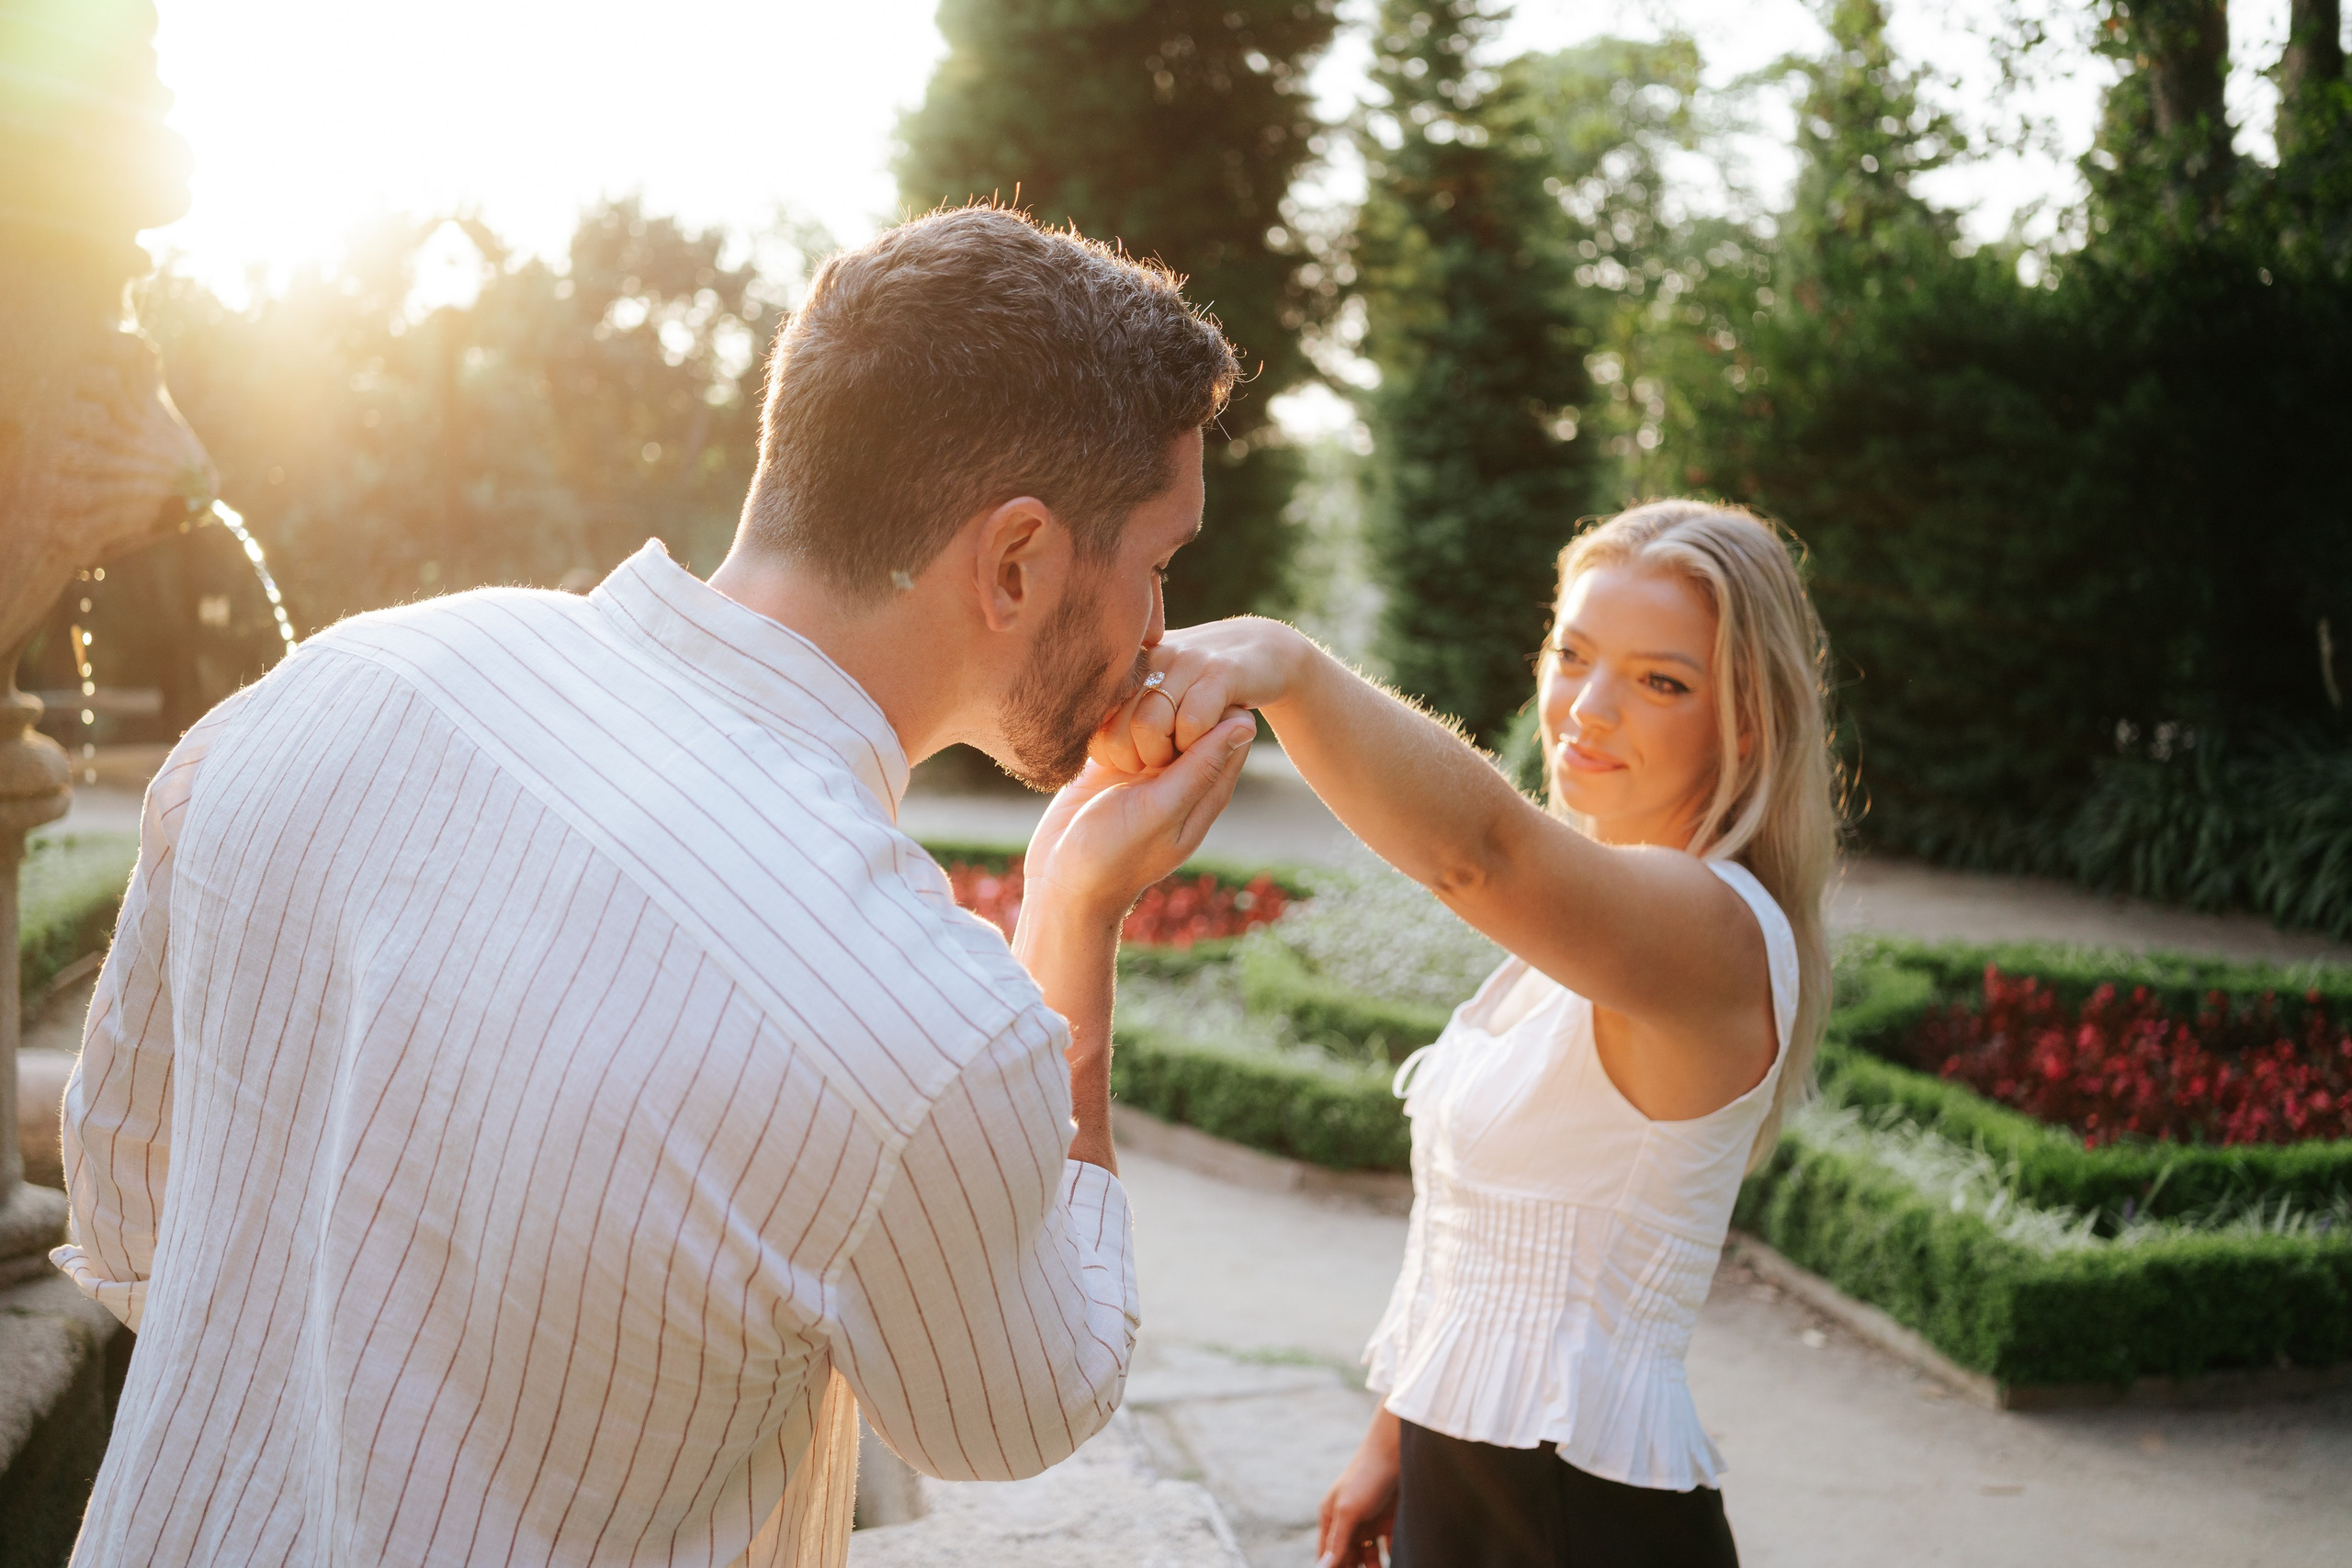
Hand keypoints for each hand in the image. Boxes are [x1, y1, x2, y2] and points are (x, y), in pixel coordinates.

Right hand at [1019, 712, 1258, 928]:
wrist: (1061, 881)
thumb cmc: (1113, 855)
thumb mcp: (1159, 811)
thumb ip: (1200, 768)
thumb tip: (1245, 724)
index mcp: (1208, 786)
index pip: (1231, 724)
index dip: (1208, 712)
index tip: (1178, 730)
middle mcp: (1182, 772)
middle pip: (1191, 711)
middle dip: (1168, 712)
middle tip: (1144, 748)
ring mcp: (1147, 766)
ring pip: (1153, 712)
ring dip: (1132, 720)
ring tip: (1119, 761)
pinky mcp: (1115, 760)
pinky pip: (1119, 723)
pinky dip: (1109, 728)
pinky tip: (1098, 759)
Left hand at [1091, 617, 1311, 773]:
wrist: (1262, 651)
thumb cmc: (1202, 682)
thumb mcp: (1158, 686)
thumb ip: (1122, 704)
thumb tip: (1079, 731)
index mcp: (1130, 665)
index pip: (1092, 716)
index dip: (1105, 749)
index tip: (1127, 759)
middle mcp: (1152, 657)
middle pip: (1117, 727)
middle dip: (1134, 760)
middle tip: (1155, 764)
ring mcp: (1187, 663)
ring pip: (1149, 725)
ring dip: (1162, 756)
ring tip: (1177, 756)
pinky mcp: (1222, 673)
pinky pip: (1192, 722)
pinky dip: (1194, 745)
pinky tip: (1203, 743)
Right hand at [1316, 1409, 1399, 1567]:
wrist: (1399, 1449)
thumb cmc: (1367, 1475)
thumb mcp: (1348, 1510)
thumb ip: (1337, 1541)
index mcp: (1332, 1517)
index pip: (1328, 1554)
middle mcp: (1349, 1521)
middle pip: (1349, 1557)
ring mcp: (1370, 1520)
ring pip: (1369, 1555)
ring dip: (1375, 1567)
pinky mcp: (1390, 1519)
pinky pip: (1390, 1546)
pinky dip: (1393, 1557)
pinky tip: (1401, 1563)